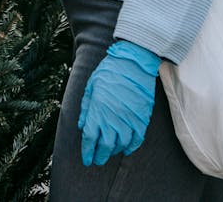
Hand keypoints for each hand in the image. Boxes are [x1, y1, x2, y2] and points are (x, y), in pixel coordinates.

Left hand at [78, 40, 159, 166]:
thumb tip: (81, 125)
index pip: (89, 138)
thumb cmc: (109, 71)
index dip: (87, 151)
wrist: (133, 63)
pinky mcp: (141, 120)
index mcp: (98, 111)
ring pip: (121, 145)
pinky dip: (130, 147)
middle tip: (97, 160)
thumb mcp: (91, 86)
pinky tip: (125, 149)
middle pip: (105, 146)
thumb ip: (86, 107)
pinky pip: (136, 140)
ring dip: (114, 151)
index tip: (86, 159)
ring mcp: (128, 121)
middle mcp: (113, 119)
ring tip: (109, 152)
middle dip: (100, 156)